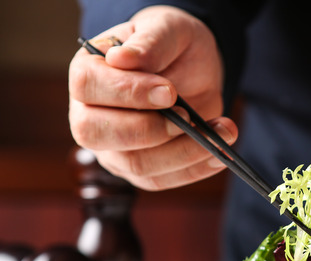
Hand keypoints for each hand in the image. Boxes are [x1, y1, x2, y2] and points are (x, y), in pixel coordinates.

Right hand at [68, 6, 237, 190]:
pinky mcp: (139, 170)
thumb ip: (150, 43)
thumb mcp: (167, 29)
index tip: (170, 92)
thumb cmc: (171, 46)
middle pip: (97, 134)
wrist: (191, 68)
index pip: (88, 87)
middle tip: (189, 117)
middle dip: (149, 130)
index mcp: (87, 74)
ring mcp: (111, 148)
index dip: (128, 93)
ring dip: (184, 152)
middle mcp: (89, 115)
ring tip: (222, 131)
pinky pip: (162, 180)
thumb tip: (120, 59)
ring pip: (136, 164)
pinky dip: (195, 169)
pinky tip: (220, 153)